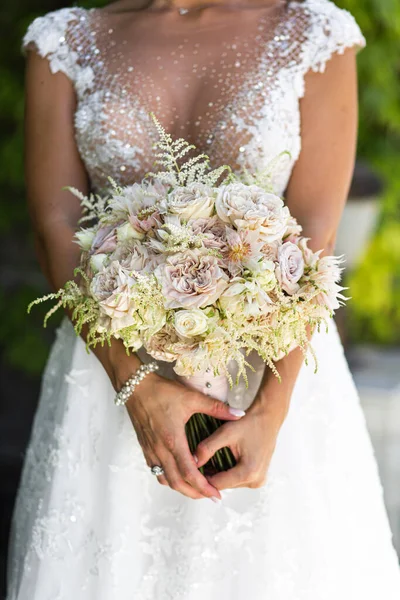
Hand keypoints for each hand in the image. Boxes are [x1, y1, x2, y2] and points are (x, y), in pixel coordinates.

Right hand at [124, 372, 245, 500]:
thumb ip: (217, 408)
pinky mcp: (145, 447)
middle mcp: (160, 450)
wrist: (135, 386)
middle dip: (195, 493)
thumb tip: (239, 414)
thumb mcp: (192, 397)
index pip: (189, 473)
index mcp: (173, 441)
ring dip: (181, 488)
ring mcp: (151, 450)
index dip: (204, 487)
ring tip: (196, 488)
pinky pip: (156, 471)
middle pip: (177, 483)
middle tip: (210, 496)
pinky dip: (169, 478)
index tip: (217, 495)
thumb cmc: (162, 391)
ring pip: (165, 479)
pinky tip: (178, 473)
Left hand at [194, 392, 288, 490]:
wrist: (268, 417)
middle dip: (209, 474)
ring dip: (218, 473)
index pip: (217, 484)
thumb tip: (192, 462)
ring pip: (229, 483)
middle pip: (223, 485)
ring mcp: (258, 481)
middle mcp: (255, 481)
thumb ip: (208, 447)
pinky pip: (236, 479)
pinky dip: (227, 471)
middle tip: (197, 461)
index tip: (190, 467)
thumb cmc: (249, 423)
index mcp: (249, 472)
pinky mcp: (258, 477)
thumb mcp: (226, 432)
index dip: (201, 476)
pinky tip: (220, 458)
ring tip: (208, 458)